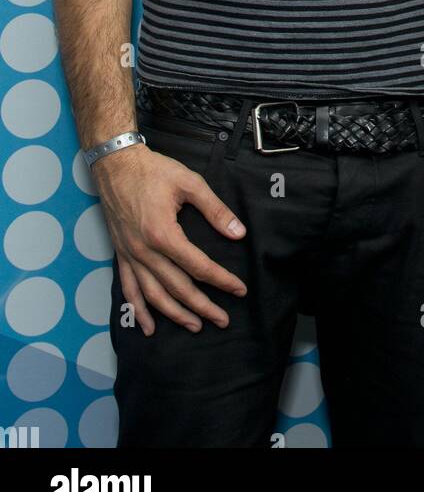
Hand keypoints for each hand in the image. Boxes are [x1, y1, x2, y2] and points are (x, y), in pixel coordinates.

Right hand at [92, 141, 246, 334]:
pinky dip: (138, 311)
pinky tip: (148, 327)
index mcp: (163, 234)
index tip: (239, 289)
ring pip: (154, 295)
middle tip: (223, 320)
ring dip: (175, 314)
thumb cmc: (153, 171)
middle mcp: (144, 251)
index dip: (221, 280)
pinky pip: (129, 290)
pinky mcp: (121, 255)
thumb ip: (215, 209)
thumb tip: (238, 233)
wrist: (115, 164)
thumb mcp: (189, 183)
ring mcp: (130, 256)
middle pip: (177, 288)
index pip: (198, 266)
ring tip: (195, 325)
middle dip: (202, 307)